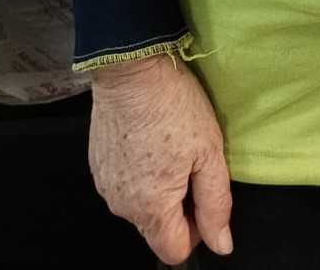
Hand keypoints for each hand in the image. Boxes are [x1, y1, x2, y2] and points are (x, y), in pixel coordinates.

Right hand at [87, 53, 233, 263]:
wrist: (131, 69)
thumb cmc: (173, 106)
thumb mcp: (209, 152)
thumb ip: (215, 204)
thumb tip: (222, 244)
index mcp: (151, 209)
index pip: (174, 250)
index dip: (196, 231)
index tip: (204, 197)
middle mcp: (122, 205)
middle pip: (156, 228)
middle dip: (178, 207)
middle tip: (191, 164)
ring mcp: (106, 185)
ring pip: (140, 205)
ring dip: (158, 188)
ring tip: (171, 146)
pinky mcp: (98, 164)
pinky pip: (124, 183)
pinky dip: (140, 171)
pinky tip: (151, 140)